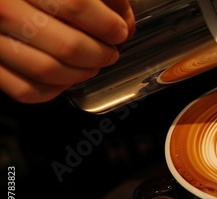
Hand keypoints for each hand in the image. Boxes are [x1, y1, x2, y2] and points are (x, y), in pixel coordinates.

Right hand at [0, 0, 134, 103]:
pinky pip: (25, 90)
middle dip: (101, 54)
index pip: (77, 6)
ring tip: (94, 64)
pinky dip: (55, 89)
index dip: (108, 24)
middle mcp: (3, 10)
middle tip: (110, 51)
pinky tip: (67, 77)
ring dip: (82, 73)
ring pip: (48, 71)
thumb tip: (123, 16)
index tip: (119, 30)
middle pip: (68, 45)